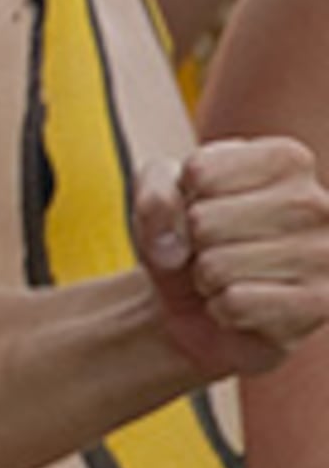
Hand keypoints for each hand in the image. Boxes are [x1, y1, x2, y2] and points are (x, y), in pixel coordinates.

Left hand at [136, 137, 328, 379]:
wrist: (204, 303)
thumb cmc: (189, 234)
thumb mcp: (159, 196)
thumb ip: (154, 191)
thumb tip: (174, 243)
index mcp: (286, 158)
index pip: (198, 171)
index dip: (182, 196)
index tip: (204, 205)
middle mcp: (316, 202)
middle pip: (204, 222)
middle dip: (192, 243)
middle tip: (215, 249)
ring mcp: (325, 255)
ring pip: (217, 266)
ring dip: (206, 278)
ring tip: (229, 276)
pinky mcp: (320, 305)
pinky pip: (235, 303)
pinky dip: (222, 309)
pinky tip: (243, 304)